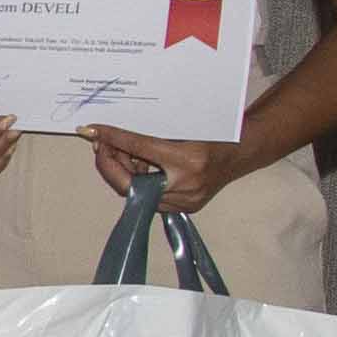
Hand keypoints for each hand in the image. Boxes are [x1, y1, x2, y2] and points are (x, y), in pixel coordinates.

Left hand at [84, 124, 241, 211]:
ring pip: (135, 192)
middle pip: (130, 181)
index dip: (113, 139)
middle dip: (110, 162)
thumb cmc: (217, 135)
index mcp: (188, 160)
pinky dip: (137, 181)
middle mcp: (186, 186)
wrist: (244, 153)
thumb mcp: (183, 128)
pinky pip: (148, 197)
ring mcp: (185, 201)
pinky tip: (135, 164)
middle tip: (101, 143)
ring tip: (119, 151)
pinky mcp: (184, 208)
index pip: (139, 148)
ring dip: (121, 171)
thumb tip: (110, 133)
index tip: (93, 130)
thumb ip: (147, 134)